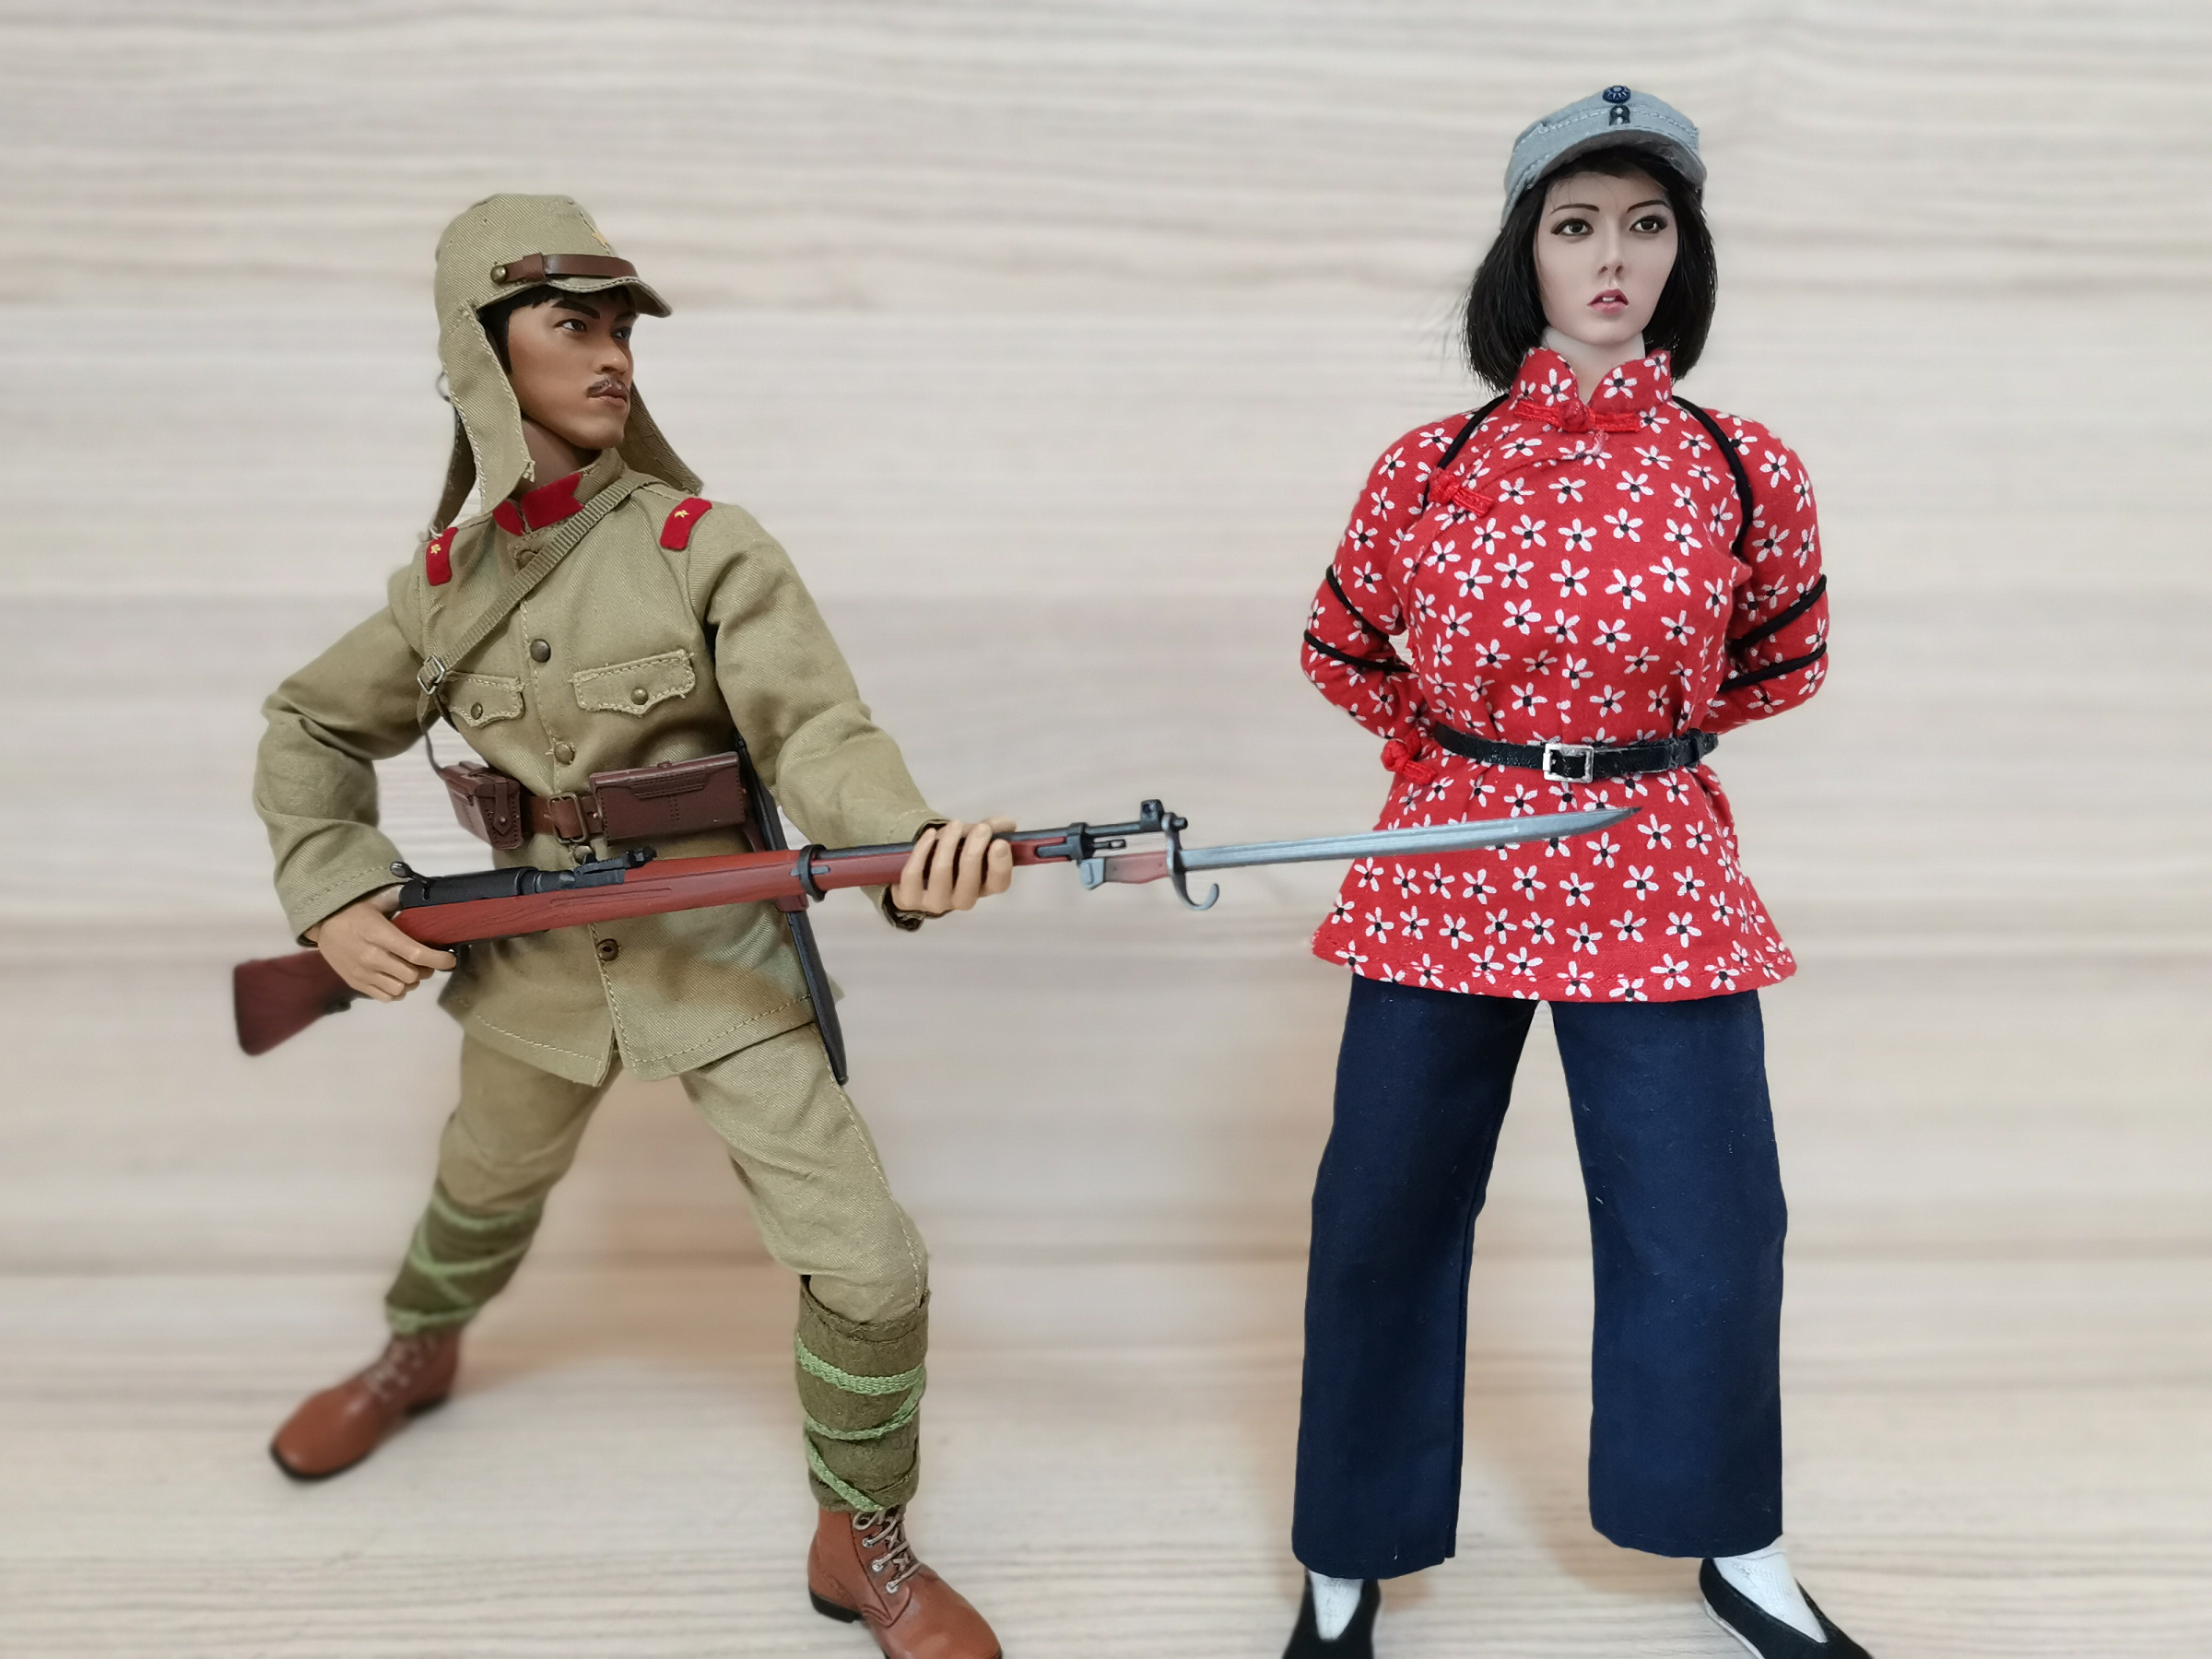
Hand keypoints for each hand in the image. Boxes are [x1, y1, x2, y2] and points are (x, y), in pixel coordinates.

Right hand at [306, 888, 458, 1000]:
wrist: (322, 923)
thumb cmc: (354, 910)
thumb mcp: (378, 902)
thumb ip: (401, 905)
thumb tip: (427, 903)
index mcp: (379, 934)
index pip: (415, 953)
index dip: (438, 959)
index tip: (450, 960)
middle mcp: (371, 957)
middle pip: (411, 975)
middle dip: (425, 970)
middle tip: (426, 962)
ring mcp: (362, 973)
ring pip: (400, 989)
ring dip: (411, 983)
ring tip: (410, 972)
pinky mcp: (355, 984)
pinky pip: (384, 997)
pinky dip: (396, 992)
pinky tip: (395, 980)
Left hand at [891, 818, 1014, 915]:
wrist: (921, 867)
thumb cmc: (954, 853)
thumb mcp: (975, 840)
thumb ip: (993, 830)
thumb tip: (1006, 824)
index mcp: (984, 887)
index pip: (998, 884)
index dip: (1000, 866)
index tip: (1000, 843)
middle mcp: (962, 900)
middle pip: (969, 881)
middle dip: (975, 852)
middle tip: (980, 829)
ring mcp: (935, 902)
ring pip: (941, 874)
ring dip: (949, 846)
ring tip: (955, 825)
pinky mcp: (910, 899)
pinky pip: (914, 874)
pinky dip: (922, 851)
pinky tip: (930, 834)